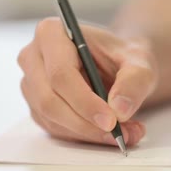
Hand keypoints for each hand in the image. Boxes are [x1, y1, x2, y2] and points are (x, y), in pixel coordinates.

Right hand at [17, 17, 157, 146]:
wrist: (119, 64)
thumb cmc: (123, 56)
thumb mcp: (139, 61)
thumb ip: (134, 81)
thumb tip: (119, 109)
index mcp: (51, 33)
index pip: (61, 74)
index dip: (84, 101)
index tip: (111, 120)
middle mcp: (33, 56)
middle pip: (50, 100)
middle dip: (86, 123)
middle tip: (120, 134)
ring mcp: (31, 83)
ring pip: (51, 119)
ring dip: (88, 133)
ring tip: (126, 132)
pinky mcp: (36, 106)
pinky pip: (55, 129)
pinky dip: (84, 136)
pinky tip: (109, 133)